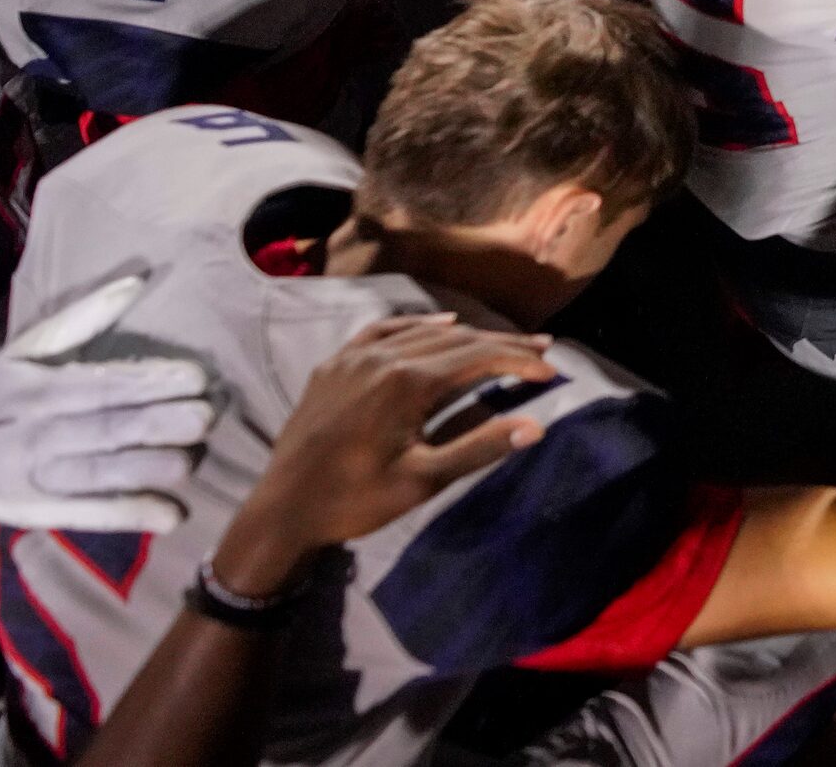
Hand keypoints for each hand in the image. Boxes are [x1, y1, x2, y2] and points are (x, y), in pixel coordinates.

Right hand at [0, 274, 213, 535]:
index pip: (100, 388)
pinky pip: (93, 516)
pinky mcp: (50, 514)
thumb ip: (81, 319)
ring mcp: (44, 481)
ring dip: (149, 470)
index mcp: (37, 394)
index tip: (195, 376)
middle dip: (156, 425)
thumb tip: (137, 281)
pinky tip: (171, 515)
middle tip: (205, 415)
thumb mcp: (25, 353)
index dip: (147, 384)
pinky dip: (131, 517)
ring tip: (192, 460)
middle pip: (105, 433)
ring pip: (102, 477)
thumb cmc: (2, 399)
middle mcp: (39, 439)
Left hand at [210, 315, 556, 594]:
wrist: (282, 510)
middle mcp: (382, 357)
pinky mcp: (334, 365)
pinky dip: (418, 326)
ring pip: (423, 334)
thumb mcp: (423, 480)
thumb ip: (480, 447)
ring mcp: (354, 357)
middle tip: (542, 349)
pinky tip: (438, 325)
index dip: (519, 361)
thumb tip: (536, 426)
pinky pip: (384, 331)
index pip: (478, 358)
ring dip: (468, 336)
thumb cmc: (355, 500)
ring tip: (503, 340)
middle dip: (503, 344)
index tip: (552, 370)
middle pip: (457, 340)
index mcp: (406, 382)